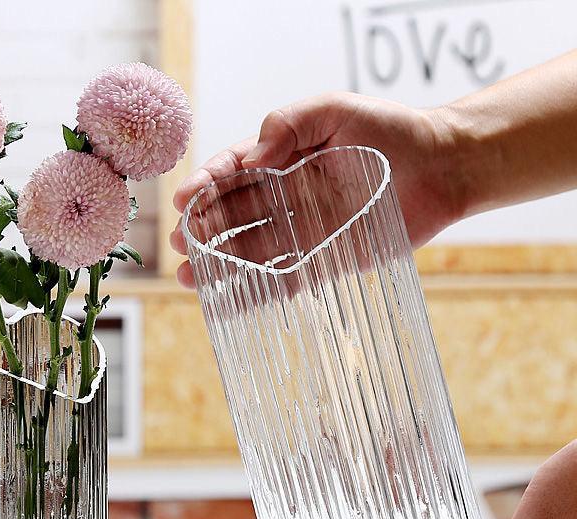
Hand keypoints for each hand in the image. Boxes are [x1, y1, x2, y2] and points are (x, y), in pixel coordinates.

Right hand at [170, 92, 462, 287]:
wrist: (442, 167)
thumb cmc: (392, 131)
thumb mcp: (336, 109)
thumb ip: (289, 124)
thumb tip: (252, 158)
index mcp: (282, 158)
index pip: (233, 172)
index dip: (206, 184)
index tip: (183, 198)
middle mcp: (285, 196)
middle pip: (232, 214)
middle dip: (202, 227)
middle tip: (182, 240)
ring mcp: (301, 231)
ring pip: (248, 250)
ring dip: (216, 263)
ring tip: (187, 275)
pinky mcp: (322, 261)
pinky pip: (282, 280)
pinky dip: (254, 293)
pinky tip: (225, 303)